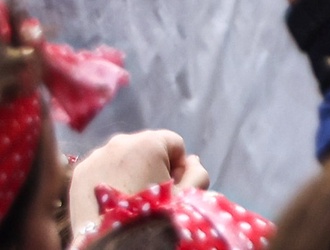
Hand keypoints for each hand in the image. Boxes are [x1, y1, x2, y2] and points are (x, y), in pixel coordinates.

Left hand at [67, 131, 203, 233]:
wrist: (111, 245)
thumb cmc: (152, 217)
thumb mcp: (186, 196)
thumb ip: (198, 172)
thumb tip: (191, 161)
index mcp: (150, 142)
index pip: (174, 144)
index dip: (178, 167)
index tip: (172, 188)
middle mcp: (120, 141)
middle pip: (147, 148)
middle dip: (152, 167)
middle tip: (151, 195)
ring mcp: (96, 156)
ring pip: (122, 157)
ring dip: (129, 172)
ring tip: (129, 199)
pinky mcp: (79, 173)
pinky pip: (101, 168)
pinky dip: (108, 179)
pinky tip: (111, 201)